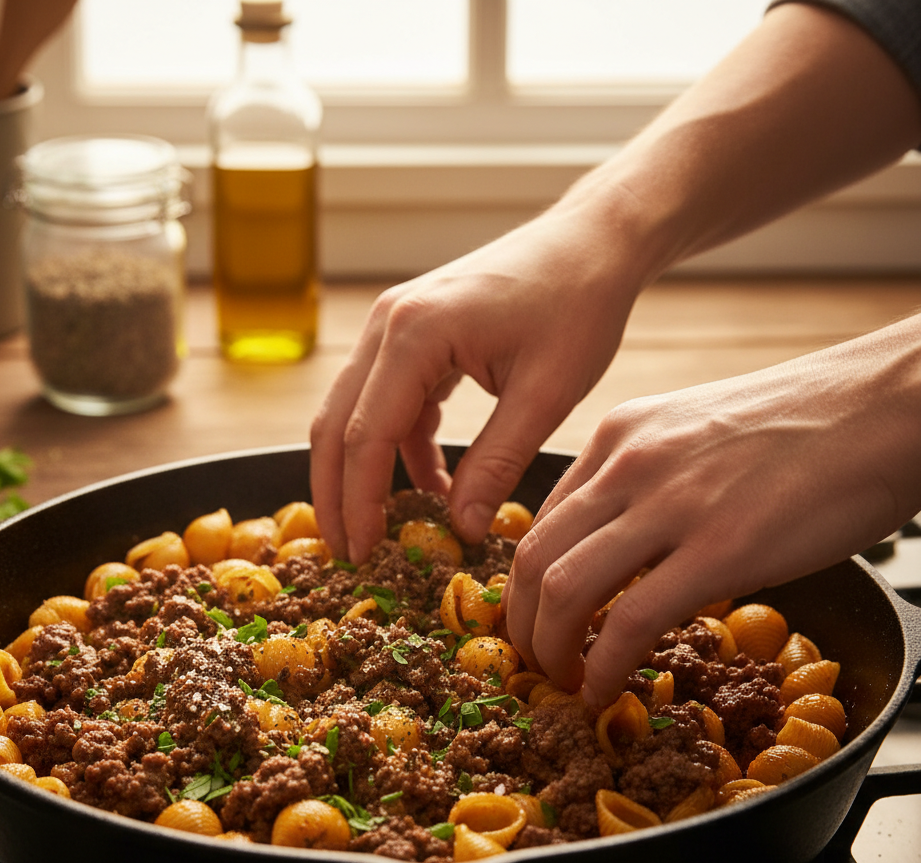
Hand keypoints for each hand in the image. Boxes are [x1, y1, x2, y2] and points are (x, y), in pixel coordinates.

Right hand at [310, 192, 648, 563]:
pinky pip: (386, 398)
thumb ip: (497, 463)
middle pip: (337, 424)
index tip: (364, 554)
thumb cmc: (578, 303)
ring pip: (352, 412)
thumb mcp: (545, 393)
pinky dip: (399, 445)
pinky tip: (433, 483)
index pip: (366, 435)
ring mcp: (393, 324)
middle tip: (349, 553)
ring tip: (379, 528)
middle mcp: (388, 323)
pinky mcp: (411, 332)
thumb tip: (462, 528)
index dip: (359, 503)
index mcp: (414, 333)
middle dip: (336, 494)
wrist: (593, 241)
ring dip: (361, 472)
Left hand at [502, 318, 920, 706]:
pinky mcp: (720, 548)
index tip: (534, 622)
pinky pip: (629, 621)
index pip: (540, 522)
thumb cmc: (805, 428)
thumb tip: (623, 547)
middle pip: (533, 559)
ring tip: (564, 681)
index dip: (524, 586)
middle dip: (522, 627)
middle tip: (536, 664)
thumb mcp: (696, 436)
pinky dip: (602, 668)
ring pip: (563, 589)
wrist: (887, 407)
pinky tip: (604, 690)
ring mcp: (670, 504)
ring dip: (549, 650)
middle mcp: (628, 464)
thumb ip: (648, 482)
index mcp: (620, 437)